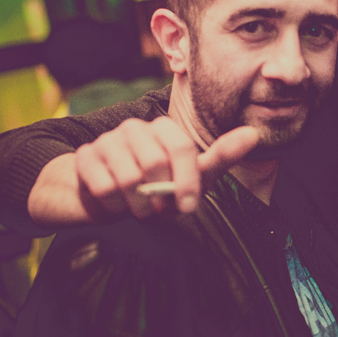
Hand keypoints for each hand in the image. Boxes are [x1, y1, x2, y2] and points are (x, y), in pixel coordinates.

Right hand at [29, 118, 258, 225]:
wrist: (106, 197)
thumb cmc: (158, 186)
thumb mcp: (193, 176)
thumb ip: (222, 156)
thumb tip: (254, 134)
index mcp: (164, 129)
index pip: (181, 148)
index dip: (186, 181)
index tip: (187, 207)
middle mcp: (135, 128)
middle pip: (155, 164)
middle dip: (160, 197)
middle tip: (158, 208)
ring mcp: (107, 140)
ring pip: (129, 178)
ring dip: (137, 206)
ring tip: (139, 208)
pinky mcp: (84, 157)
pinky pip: (104, 188)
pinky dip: (114, 206)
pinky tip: (116, 204)